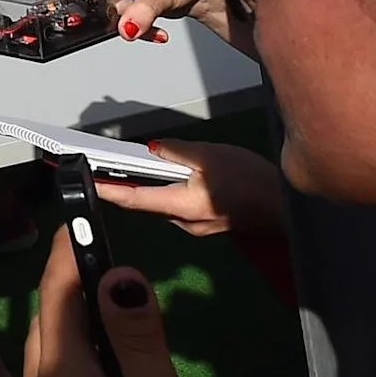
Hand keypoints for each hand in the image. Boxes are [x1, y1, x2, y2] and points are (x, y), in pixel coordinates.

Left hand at [16, 239, 207, 376]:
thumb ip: (140, 342)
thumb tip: (120, 274)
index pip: (55, 292)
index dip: (70, 247)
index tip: (83, 208)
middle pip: (47, 315)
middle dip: (72, 277)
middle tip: (108, 247)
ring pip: (47, 344)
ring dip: (72, 313)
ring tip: (112, 293)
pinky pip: (51, 374)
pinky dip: (72, 347)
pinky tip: (106, 353)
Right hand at [28, 0, 224, 42]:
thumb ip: (141, 12)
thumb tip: (125, 28)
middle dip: (68, 0)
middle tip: (74, 15)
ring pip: (86, 2)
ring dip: (100, 19)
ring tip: (120, 24)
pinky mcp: (118, 1)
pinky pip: (106, 16)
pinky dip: (121, 28)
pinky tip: (143, 31)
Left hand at [92, 140, 284, 243]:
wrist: (286, 207)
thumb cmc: (250, 180)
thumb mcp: (210, 155)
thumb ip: (176, 152)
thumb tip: (152, 150)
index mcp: (181, 205)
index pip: (135, 199)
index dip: (109, 191)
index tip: (88, 183)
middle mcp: (185, 222)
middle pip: (148, 204)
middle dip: (129, 186)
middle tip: (109, 166)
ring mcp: (198, 226)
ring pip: (165, 204)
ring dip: (153, 187)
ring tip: (138, 166)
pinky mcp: (209, 224)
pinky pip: (181, 206)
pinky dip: (171, 191)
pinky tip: (173, 177)